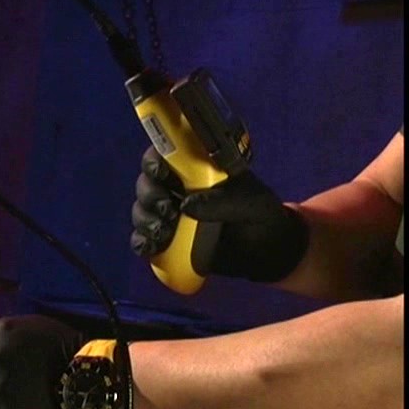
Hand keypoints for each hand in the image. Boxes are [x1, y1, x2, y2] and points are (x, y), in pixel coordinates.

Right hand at [131, 146, 308, 281]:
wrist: (267, 253)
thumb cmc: (261, 217)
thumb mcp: (252, 204)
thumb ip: (224, 202)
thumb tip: (187, 205)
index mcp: (197, 170)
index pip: (164, 155)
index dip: (154, 160)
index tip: (160, 171)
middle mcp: (177, 189)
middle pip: (146, 184)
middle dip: (150, 195)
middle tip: (167, 208)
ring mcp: (169, 216)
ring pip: (141, 211)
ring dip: (146, 220)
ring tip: (164, 231)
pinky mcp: (166, 242)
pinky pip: (143, 239)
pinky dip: (142, 242)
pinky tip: (151, 246)